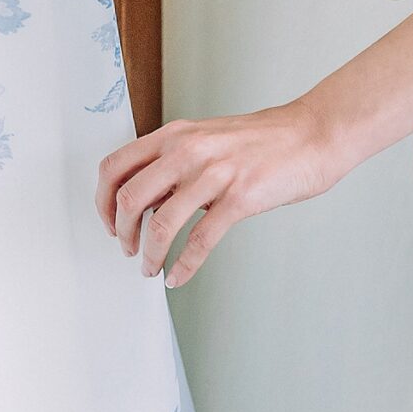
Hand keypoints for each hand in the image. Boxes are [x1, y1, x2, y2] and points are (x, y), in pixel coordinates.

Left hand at [95, 101, 346, 289]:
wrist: (310, 134)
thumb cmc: (260, 141)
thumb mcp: (206, 139)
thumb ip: (174, 164)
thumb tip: (144, 200)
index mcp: (175, 135)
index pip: (115, 166)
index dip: (102, 202)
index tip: (109, 224)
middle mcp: (188, 150)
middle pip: (129, 198)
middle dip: (122, 233)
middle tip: (130, 251)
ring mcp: (214, 173)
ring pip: (161, 224)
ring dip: (150, 256)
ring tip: (152, 269)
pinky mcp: (240, 197)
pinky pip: (199, 240)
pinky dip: (184, 266)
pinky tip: (179, 276)